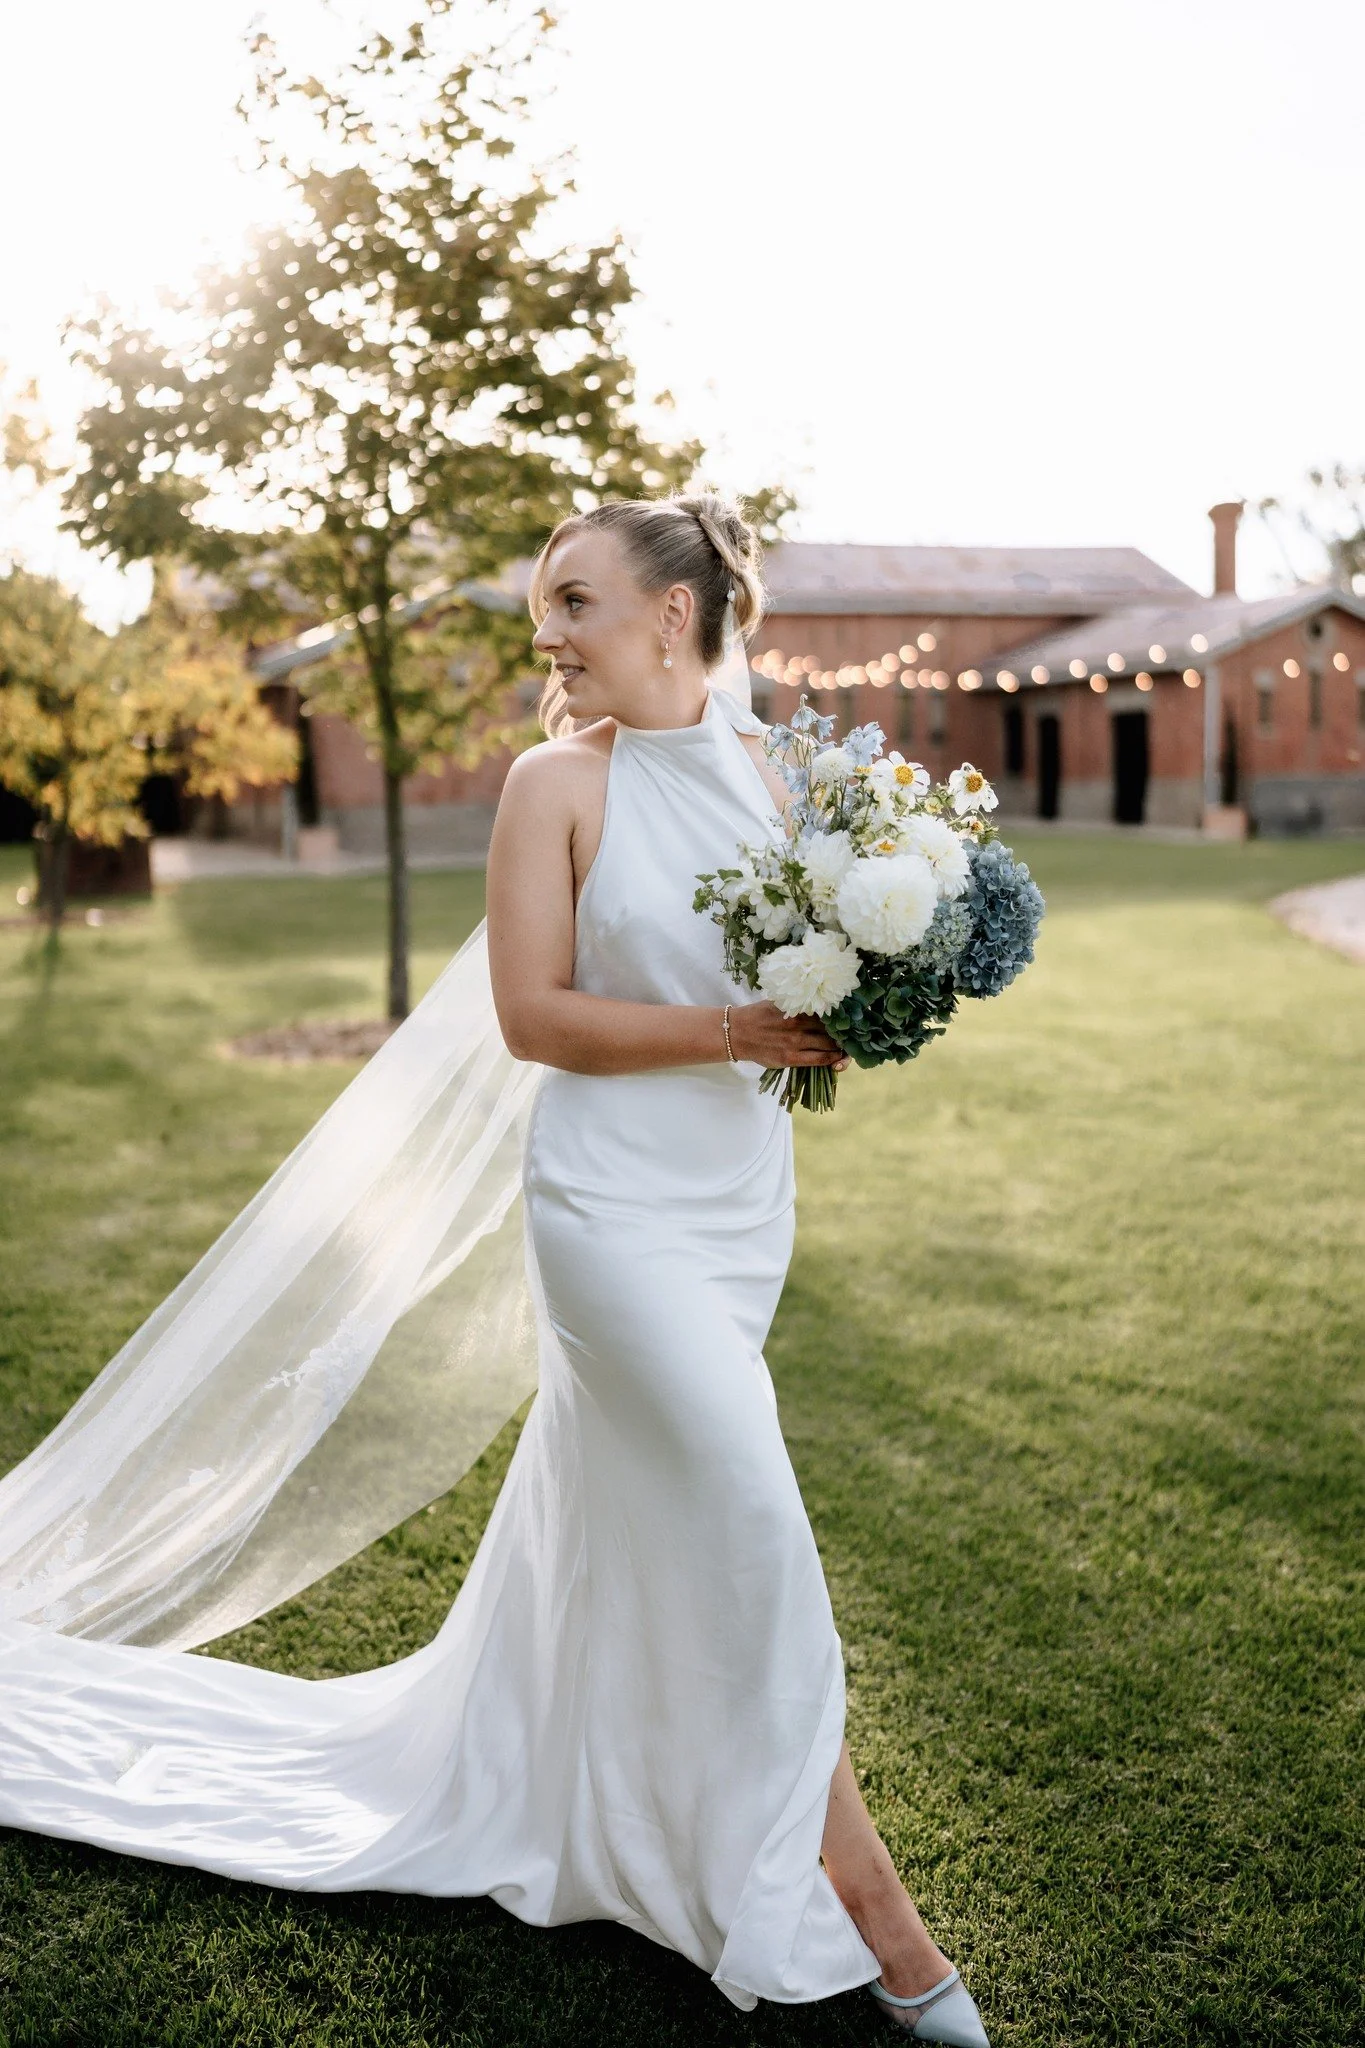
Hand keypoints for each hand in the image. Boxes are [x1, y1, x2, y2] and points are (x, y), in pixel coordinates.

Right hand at [727, 1001, 850, 1070]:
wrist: (736, 1032)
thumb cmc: (759, 1016)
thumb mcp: (780, 1003)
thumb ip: (801, 1005)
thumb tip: (825, 1007)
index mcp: (798, 1008)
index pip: (830, 1012)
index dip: (844, 1018)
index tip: (852, 1020)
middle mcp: (799, 1024)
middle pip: (833, 1030)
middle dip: (845, 1034)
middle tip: (852, 1036)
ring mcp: (795, 1042)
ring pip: (829, 1046)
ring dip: (841, 1048)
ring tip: (845, 1047)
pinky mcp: (789, 1058)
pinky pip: (818, 1060)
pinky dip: (831, 1059)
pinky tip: (836, 1059)